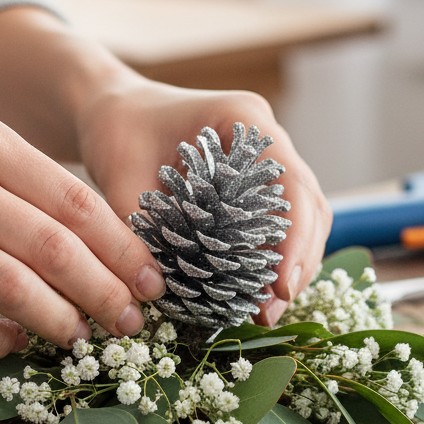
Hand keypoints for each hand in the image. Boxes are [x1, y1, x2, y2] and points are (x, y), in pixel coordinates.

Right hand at [0, 84, 166, 357]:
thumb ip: (17, 175)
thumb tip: (91, 237)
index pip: (74, 199)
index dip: (122, 248)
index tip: (152, 280)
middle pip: (54, 248)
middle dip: (106, 293)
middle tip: (131, 323)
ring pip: (10, 288)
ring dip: (59, 322)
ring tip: (82, 338)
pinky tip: (13, 344)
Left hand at [75, 78, 332, 324]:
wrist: (114, 111)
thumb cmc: (117, 131)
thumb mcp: (122, 176)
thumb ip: (144, 228)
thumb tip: (167, 290)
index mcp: (242, 118)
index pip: (290, 182)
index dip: (294, 237)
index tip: (279, 285)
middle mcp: (266, 138)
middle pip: (309, 205)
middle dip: (297, 262)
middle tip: (270, 311)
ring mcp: (268, 161)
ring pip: (305, 218)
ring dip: (291, 266)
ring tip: (265, 312)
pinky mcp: (259, 185)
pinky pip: (283, 223)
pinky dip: (275, 259)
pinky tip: (256, 292)